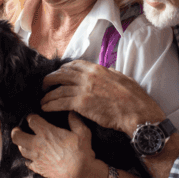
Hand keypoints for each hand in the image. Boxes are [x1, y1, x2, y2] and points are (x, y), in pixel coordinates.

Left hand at [11, 112, 105, 177]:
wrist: (79, 175)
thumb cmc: (81, 153)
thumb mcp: (82, 132)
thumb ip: (75, 120)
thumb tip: (72, 112)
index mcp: (46, 132)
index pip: (31, 120)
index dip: (31, 117)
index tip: (33, 117)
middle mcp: (37, 144)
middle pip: (17, 136)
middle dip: (16, 131)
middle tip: (19, 129)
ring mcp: (36, 158)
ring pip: (21, 150)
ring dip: (22, 145)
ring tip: (25, 142)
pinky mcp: (38, 169)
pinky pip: (28, 163)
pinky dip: (28, 159)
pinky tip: (32, 158)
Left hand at [41, 60, 165, 135]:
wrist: (136, 112)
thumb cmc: (133, 98)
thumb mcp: (122, 78)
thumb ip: (109, 74)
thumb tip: (105, 71)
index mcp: (97, 69)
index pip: (73, 65)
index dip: (63, 70)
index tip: (58, 75)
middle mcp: (87, 76)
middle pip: (61, 74)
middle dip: (50, 79)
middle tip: (44, 86)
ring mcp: (83, 89)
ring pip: (58, 89)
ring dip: (48, 95)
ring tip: (42, 100)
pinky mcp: (81, 104)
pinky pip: (60, 102)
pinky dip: (50, 104)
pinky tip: (45, 108)